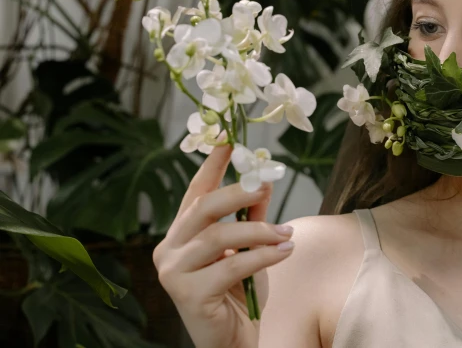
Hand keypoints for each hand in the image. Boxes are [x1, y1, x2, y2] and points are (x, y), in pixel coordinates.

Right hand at [152, 144, 294, 347]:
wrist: (235, 341)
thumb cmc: (239, 294)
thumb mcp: (249, 249)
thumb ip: (251, 217)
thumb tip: (264, 181)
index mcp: (181, 234)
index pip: (194, 192)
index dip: (212, 165)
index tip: (229, 140)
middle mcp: (169, 249)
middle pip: (202, 208)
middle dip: (237, 192)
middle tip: (266, 183)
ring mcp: (174, 272)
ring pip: (218, 237)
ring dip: (259, 231)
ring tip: (286, 233)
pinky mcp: (188, 295)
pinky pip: (232, 266)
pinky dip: (263, 256)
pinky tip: (284, 251)